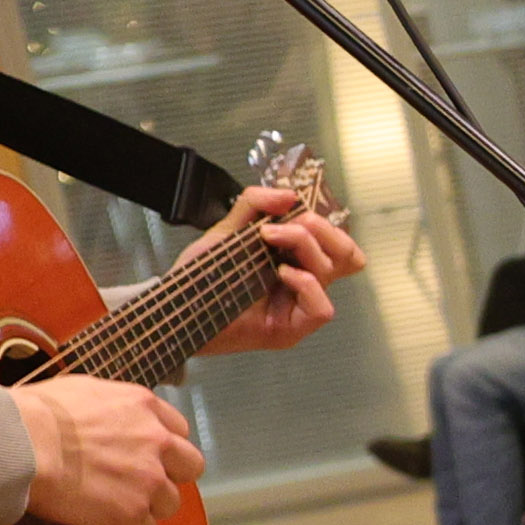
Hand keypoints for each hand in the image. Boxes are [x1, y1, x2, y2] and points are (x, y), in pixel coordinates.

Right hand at [13, 373, 201, 524]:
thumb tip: (102, 417)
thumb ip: (108, 407)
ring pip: (170, 504)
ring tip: (112, 508)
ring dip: (145, 508)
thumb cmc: (35, 414)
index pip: (178, 430)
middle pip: (190, 467)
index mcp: (143, 406)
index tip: (145, 457)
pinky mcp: (132, 512)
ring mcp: (148, 479)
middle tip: (138, 485)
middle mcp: (156, 441)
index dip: (163, 448)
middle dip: (168, 477)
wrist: (21, 441)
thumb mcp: (82, 390)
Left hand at [198, 179, 363, 353]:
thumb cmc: (201, 278)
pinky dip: (306, 284)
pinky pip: (322, 308)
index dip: (323, 221)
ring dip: (304, 243)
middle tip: (289, 222)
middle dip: (320, 227)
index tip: (288, 208)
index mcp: (294, 260)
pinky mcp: (290, 329)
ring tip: (269, 238)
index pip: (335, 241)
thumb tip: (289, 195)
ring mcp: (298, 306)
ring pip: (335, 271)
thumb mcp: (227, 229)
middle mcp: (303, 283)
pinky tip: (283, 274)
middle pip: (347, 253)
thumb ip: (254, 204)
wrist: (177, 308)